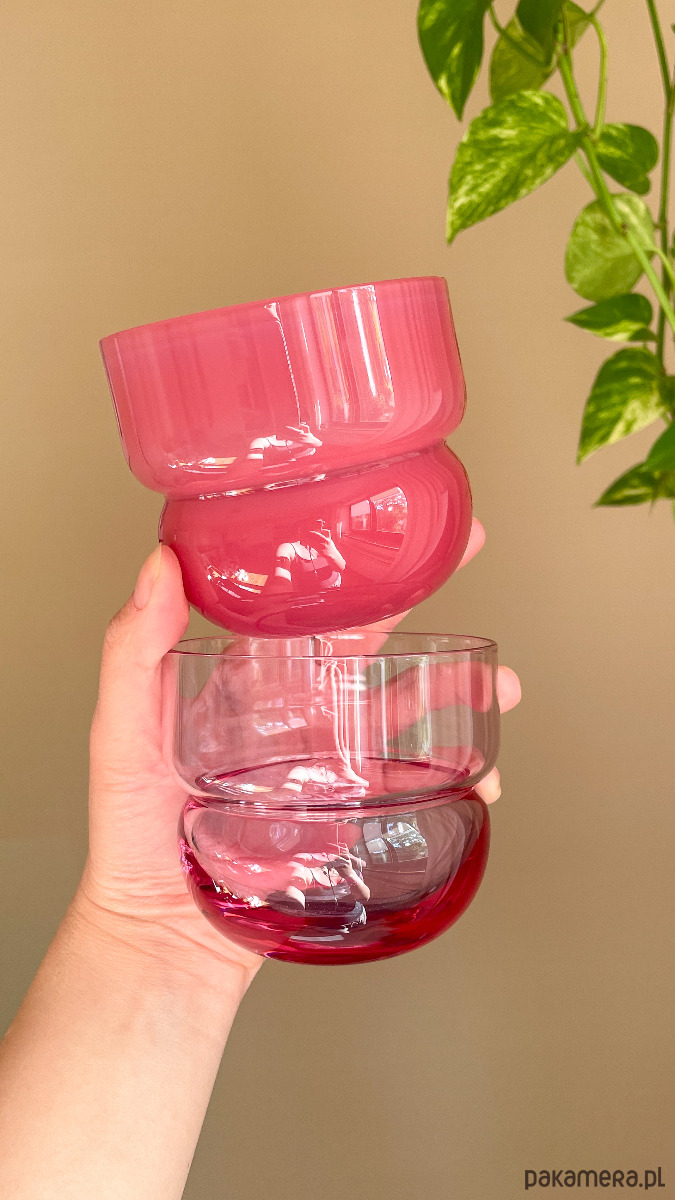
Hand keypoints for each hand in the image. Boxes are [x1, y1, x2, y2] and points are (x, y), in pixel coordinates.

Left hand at [79, 519, 518, 981]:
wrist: (161, 937)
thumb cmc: (129, 834)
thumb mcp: (121, 734)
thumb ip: (133, 652)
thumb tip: (159, 562)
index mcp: (246, 681)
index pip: (301, 604)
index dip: (343, 559)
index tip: (379, 520)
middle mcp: (294, 711)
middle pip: (369, 641)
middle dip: (423, 595)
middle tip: (465, 548)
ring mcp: (328, 762)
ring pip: (405, 709)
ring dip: (459, 689)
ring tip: (499, 684)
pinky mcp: (350, 814)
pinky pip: (412, 787)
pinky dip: (459, 780)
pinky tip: (485, 777)